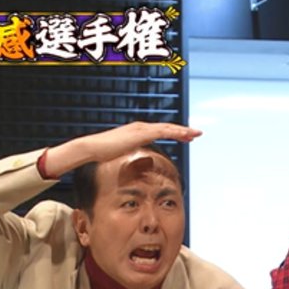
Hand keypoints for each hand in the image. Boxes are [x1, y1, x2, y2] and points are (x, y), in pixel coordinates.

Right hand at [46, 122, 200, 176]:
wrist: (93, 148)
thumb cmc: (102, 153)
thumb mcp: (119, 154)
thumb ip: (128, 155)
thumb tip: (130, 162)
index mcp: (137, 131)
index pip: (159, 131)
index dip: (172, 133)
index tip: (184, 137)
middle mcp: (141, 127)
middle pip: (166, 128)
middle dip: (182, 130)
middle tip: (195, 134)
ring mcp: (141, 128)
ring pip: (168, 128)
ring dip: (183, 130)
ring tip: (196, 134)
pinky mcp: (141, 133)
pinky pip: (164, 131)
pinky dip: (176, 132)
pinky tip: (186, 135)